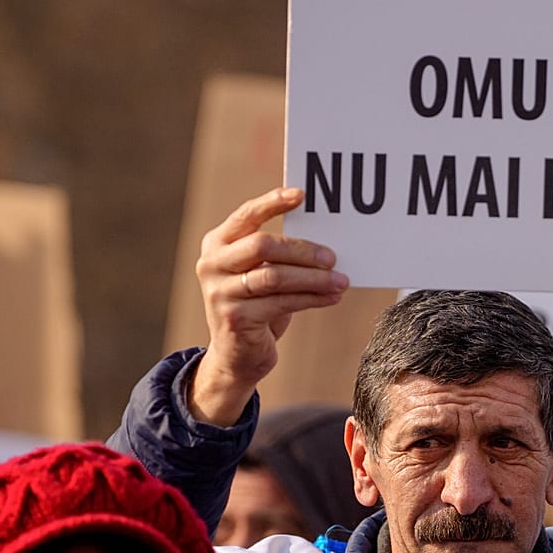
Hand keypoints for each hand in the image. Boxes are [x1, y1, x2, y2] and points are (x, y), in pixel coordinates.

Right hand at [191, 187, 349, 424]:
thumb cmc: (256, 307)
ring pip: (275, 276)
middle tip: (332, 257)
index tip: (301, 195)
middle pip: (262, 245)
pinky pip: (282, 302)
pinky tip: (331, 297)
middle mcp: (212, 264)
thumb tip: (325, 245)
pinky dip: (312, 298)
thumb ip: (277, 256)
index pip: (246, 215)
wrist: (236, 356)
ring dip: (313, 278)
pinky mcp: (235, 318)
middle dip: (302, 250)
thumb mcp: (259, 275)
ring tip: (340, 281)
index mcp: (217, 244)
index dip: (272, 202)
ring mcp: (220, 292)